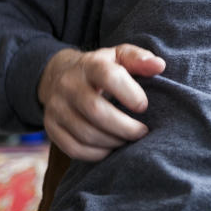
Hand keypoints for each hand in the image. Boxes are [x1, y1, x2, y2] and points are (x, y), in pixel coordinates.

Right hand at [38, 44, 165, 160]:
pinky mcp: (51, 127)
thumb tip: (159, 65)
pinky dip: (95, 154)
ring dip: (112, 141)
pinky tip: (110, 148)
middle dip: (124, 126)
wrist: (58, 74)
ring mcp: (56, 107)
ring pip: (85, 133)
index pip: (109, 77)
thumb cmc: (100, 67)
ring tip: (128, 140)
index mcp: (90, 65)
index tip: (144, 106)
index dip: (130, 94)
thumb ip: (140, 59)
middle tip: (142, 132)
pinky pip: (73, 148)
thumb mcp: (119, 55)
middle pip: (96, 111)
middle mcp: (69, 85)